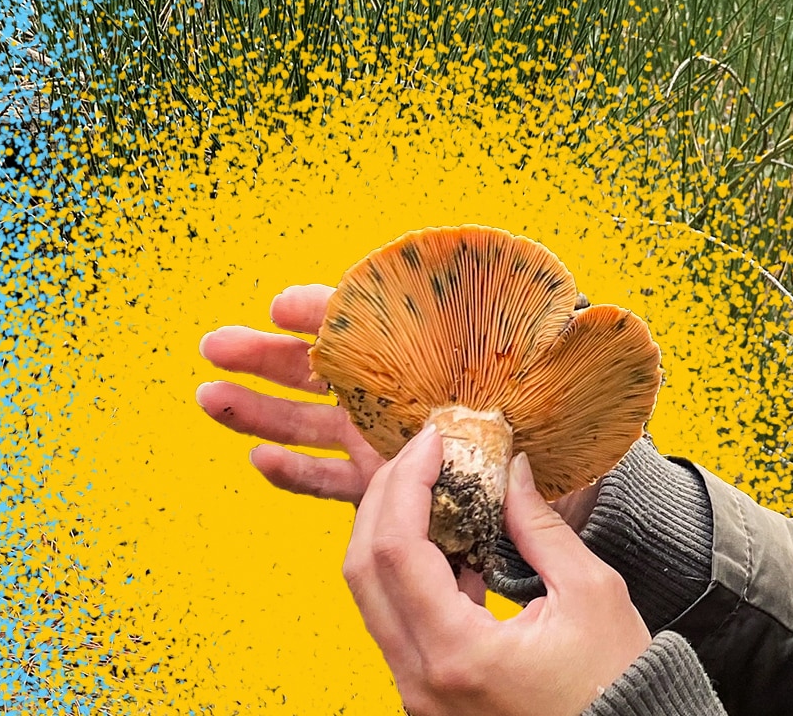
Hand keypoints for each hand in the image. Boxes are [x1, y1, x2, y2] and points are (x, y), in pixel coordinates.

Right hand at [196, 284, 606, 523]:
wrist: (582, 488)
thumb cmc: (574, 418)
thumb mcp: (566, 369)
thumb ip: (561, 336)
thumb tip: (569, 307)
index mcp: (437, 355)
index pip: (373, 323)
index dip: (328, 310)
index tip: (286, 305)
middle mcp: (405, 392)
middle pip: (325, 367)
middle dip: (268, 354)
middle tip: (215, 345)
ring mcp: (390, 440)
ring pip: (314, 421)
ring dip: (261, 408)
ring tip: (210, 397)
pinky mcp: (390, 487)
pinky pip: (333, 480)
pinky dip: (296, 472)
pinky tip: (260, 459)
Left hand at [344, 433, 651, 715]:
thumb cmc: (615, 684)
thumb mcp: (589, 593)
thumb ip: (540, 527)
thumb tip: (512, 472)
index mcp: (457, 652)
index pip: (396, 549)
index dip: (408, 482)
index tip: (434, 441)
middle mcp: (420, 679)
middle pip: (362, 572)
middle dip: (385, 498)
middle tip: (421, 456)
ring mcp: (417, 693)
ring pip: (372, 597)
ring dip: (391, 533)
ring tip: (433, 487)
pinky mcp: (427, 695)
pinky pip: (397, 622)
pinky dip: (409, 572)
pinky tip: (447, 540)